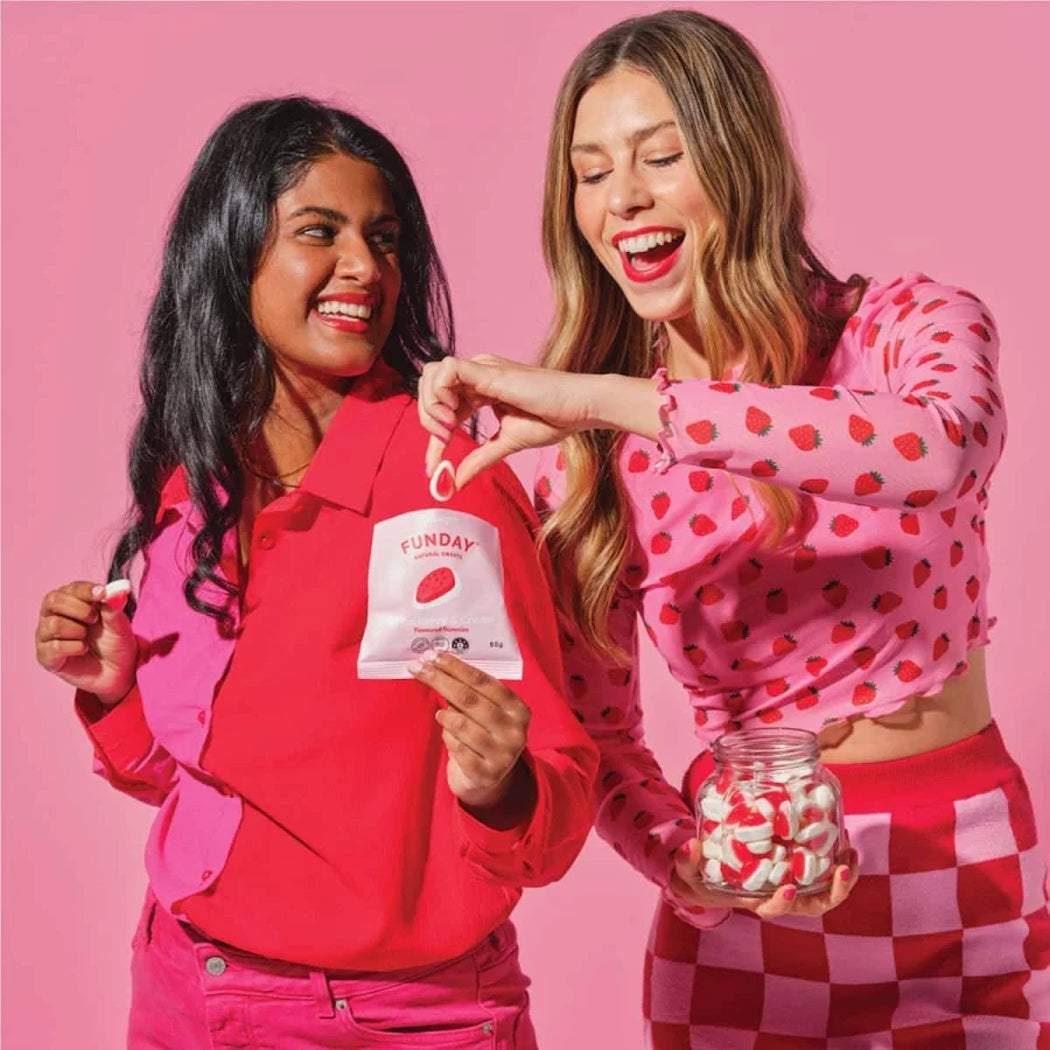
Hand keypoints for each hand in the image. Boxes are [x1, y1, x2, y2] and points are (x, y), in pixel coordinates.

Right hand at [35, 580, 136, 704]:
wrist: (118, 671)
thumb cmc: (115, 641)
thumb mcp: (119, 623)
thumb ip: (114, 607)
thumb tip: (115, 591)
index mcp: (71, 600)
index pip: (71, 588)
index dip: (86, 590)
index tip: (102, 593)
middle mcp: (53, 614)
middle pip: (53, 600)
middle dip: (79, 609)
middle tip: (95, 619)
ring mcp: (46, 635)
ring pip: (53, 624)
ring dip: (78, 630)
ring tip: (88, 638)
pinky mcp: (45, 656)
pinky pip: (54, 646)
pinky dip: (75, 647)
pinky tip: (84, 650)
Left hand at [408, 651, 531, 814]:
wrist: (490, 781)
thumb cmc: (484, 736)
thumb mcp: (486, 712)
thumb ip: (470, 691)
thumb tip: (437, 664)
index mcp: (518, 709)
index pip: (483, 681)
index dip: (456, 667)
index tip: (434, 656)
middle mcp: (515, 731)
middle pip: (469, 699)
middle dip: (440, 680)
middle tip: (419, 668)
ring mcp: (503, 754)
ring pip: (461, 725)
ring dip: (445, 716)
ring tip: (441, 715)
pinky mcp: (486, 774)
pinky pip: (456, 748)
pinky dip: (448, 739)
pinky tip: (449, 737)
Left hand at [417, 355, 601, 489]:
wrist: (579, 409)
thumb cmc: (553, 420)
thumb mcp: (507, 444)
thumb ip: (480, 460)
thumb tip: (455, 483)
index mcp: (481, 389)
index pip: (444, 409)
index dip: (433, 440)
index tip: (432, 469)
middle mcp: (478, 374)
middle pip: (429, 386)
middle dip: (426, 418)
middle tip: (442, 444)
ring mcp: (482, 368)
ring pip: (432, 373)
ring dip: (430, 404)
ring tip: (447, 430)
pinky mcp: (488, 369)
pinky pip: (447, 370)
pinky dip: (440, 393)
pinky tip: (453, 417)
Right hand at [668, 837, 859, 921]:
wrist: (709, 870)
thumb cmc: (698, 876)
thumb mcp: (686, 871)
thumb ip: (686, 862)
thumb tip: (691, 845)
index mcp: (753, 901)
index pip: (772, 910)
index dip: (782, 904)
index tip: (787, 888)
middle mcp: (778, 897)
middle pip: (812, 906)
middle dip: (832, 893)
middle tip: (841, 870)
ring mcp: (792, 883)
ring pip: (826, 891)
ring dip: (843, 877)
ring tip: (851, 853)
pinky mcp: (798, 867)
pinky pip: (824, 870)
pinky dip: (836, 858)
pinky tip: (843, 838)